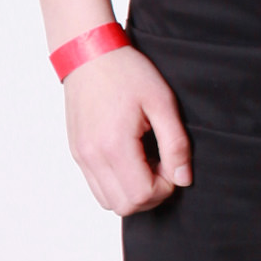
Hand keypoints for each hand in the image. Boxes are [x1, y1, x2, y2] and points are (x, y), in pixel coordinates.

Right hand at [64, 44, 191, 213]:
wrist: (89, 53)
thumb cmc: (127, 72)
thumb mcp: (162, 102)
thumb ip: (176, 144)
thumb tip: (184, 179)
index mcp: (114, 145)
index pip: (142, 195)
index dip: (165, 186)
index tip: (171, 162)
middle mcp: (92, 157)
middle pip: (125, 207)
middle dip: (151, 193)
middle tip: (161, 163)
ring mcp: (81, 157)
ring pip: (109, 202)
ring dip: (133, 192)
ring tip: (145, 160)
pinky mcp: (77, 153)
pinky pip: (97, 187)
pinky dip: (117, 184)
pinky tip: (130, 158)